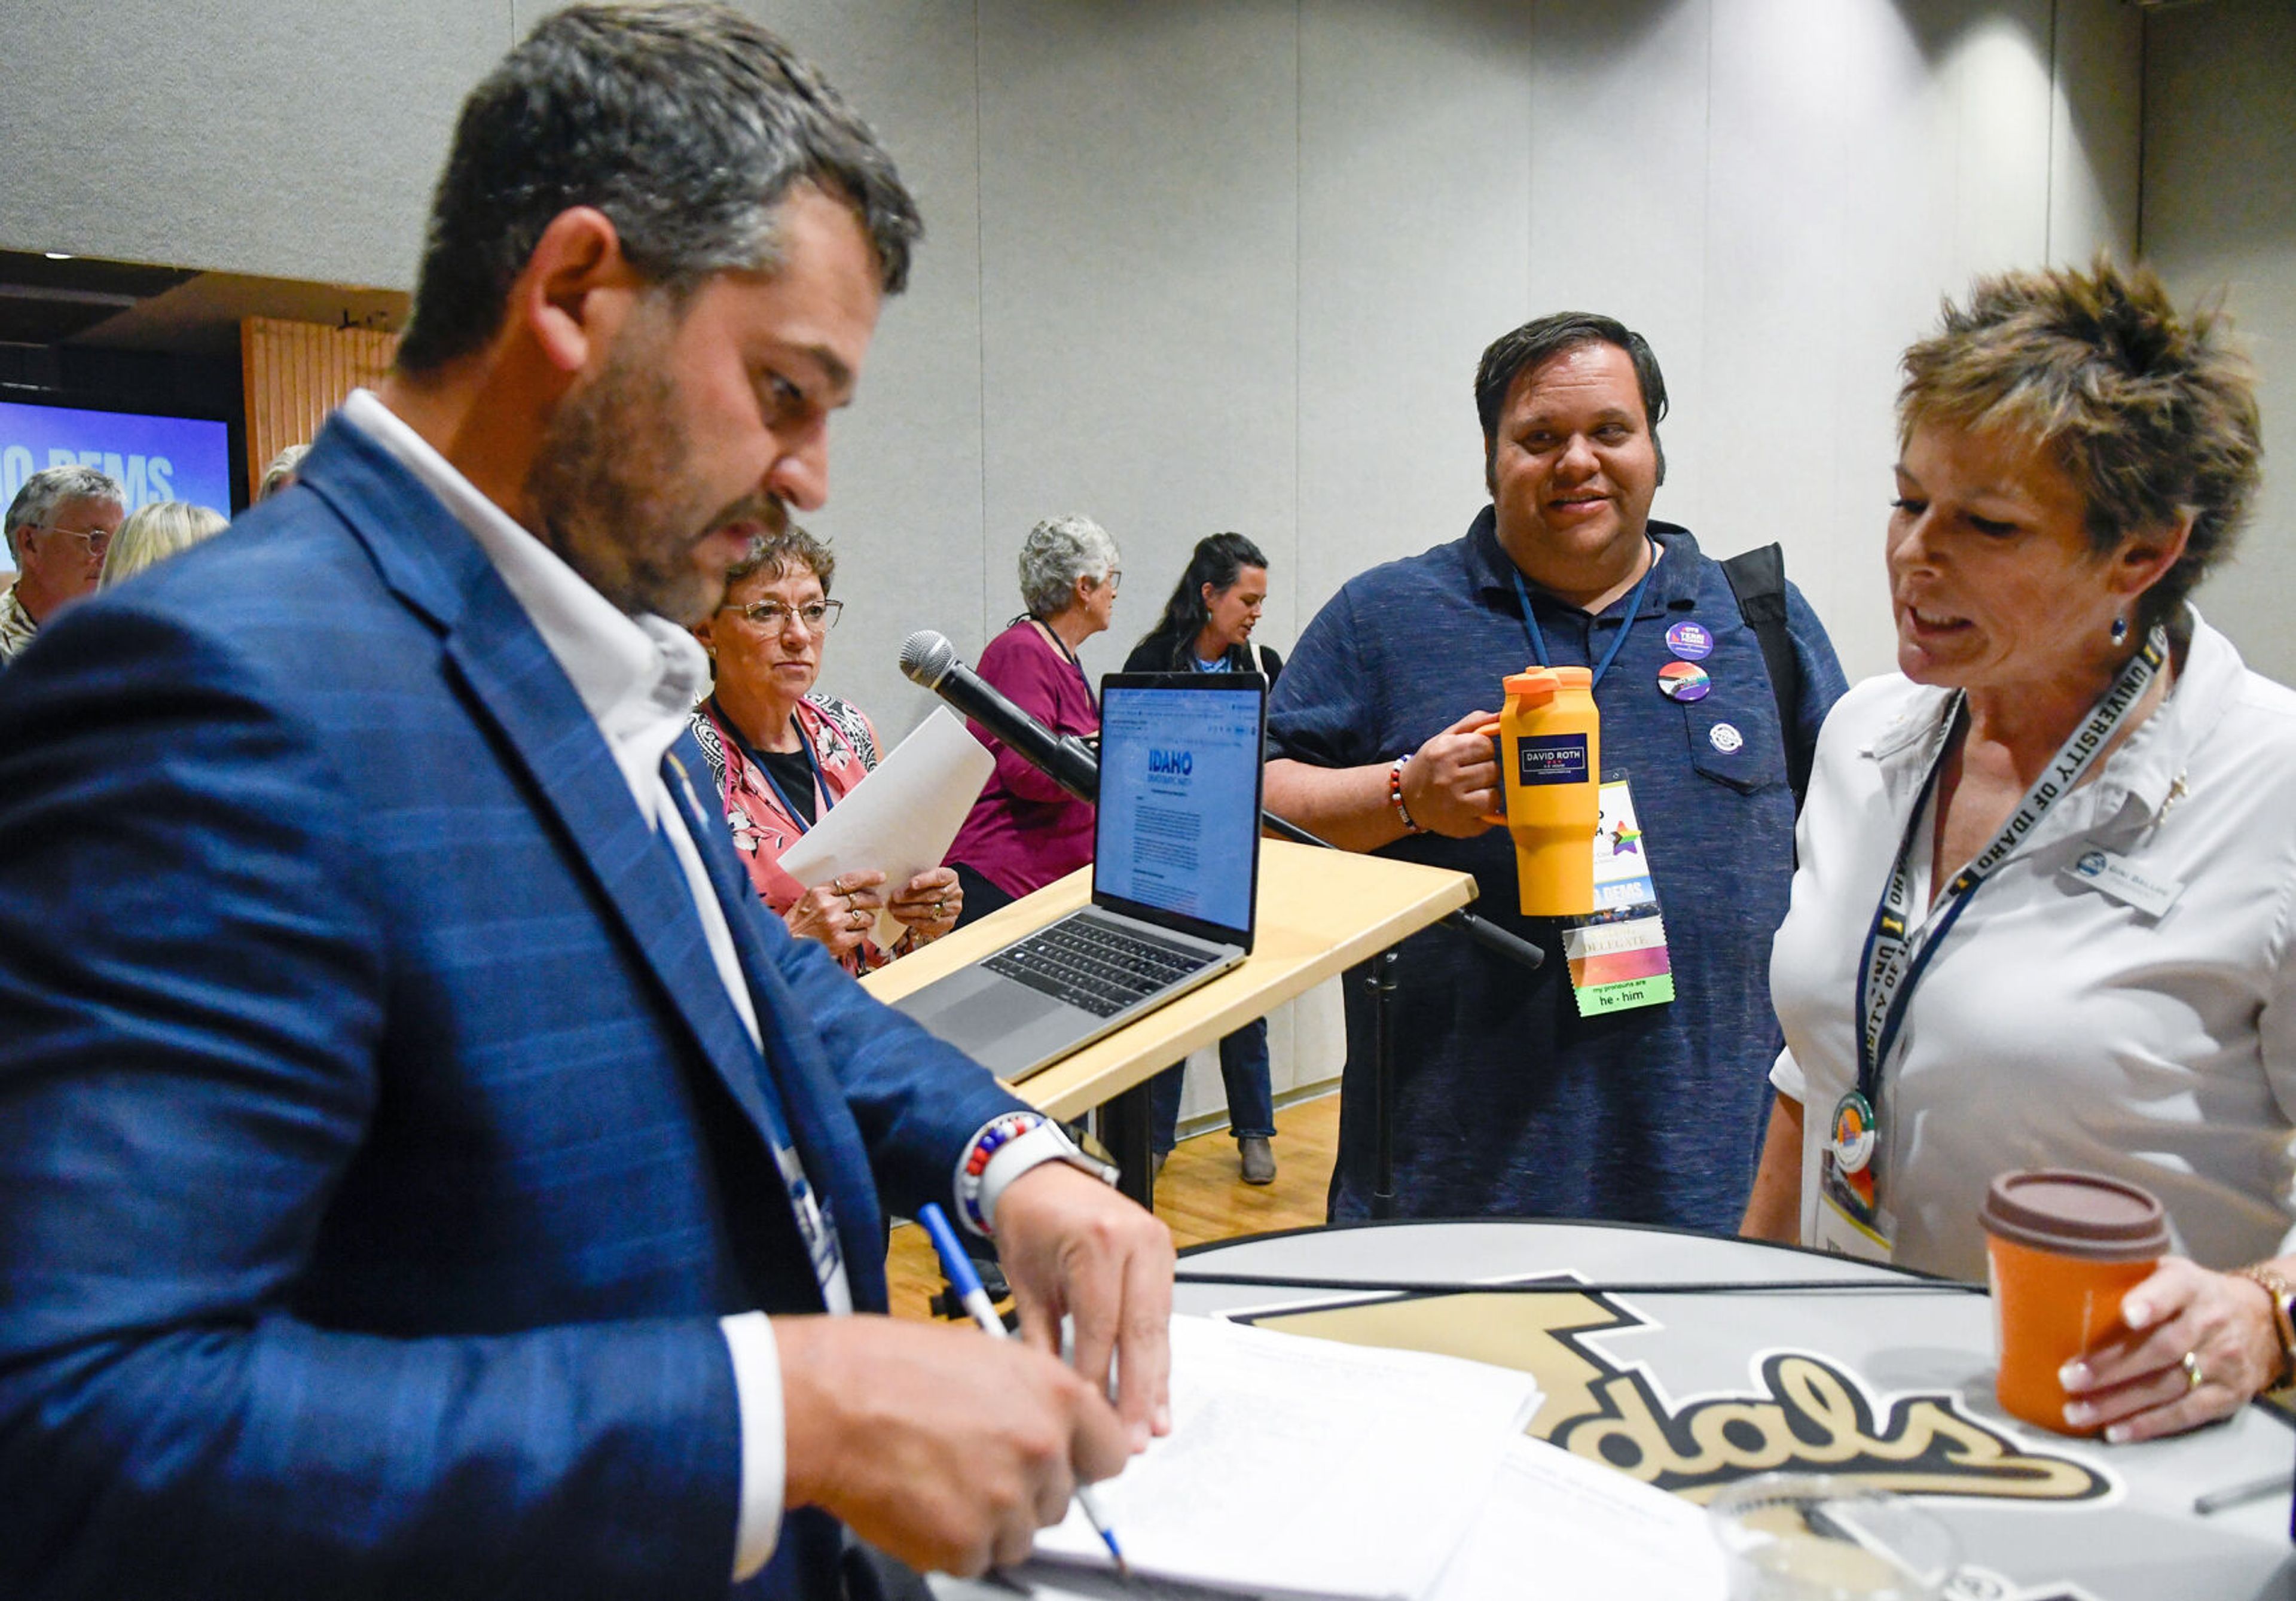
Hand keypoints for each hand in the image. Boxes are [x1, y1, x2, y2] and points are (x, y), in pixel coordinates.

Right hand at [778, 1312, 1131, 1574]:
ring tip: (941, 1480)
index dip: (1081, 1461)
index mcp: (1055, 1396)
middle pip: (1060, 1501)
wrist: (832, 1403)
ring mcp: (1006, 1503)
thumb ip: (1031, 1399)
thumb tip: (1051, 1431)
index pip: (1110, 1454)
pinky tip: (922, 1503)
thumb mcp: (985, 1358)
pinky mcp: (966, 1545)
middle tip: (974, 1465)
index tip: (1064, 1465)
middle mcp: (1042, 1451)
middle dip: (1024, 1491)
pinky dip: (950, 1544)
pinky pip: (976, 1560)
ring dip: (988, 1522)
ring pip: (1020, 1537)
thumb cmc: (890, 1368)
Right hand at [784, 872, 887, 958]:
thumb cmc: (797, 922)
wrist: (787, 945)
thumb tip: (857, 888)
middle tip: (878, 902)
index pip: (851, 880)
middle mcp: (829, 906)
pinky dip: (861, 933)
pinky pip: (862, 934)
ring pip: (865, 917)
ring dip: (868, 918)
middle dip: (874, 900)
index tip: (881, 877)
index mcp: (820, 892)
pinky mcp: (840, 942)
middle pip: (863, 898)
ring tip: (864, 919)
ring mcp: (835, 924)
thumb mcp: (808, 899)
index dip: (869, 877)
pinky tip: (855, 932)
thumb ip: (829, 892)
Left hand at [887, 867, 960, 942]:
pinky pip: (929, 924)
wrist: (938, 899)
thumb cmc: (927, 885)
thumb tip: (897, 882)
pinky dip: (912, 922)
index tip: (911, 883)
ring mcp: (953, 909)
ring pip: (929, 911)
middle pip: (932, 895)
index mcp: (951, 877)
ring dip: (908, 911)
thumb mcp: (924, 876)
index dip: (925, 880)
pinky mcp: (948, 923)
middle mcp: (956, 893)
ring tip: (894, 909)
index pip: (939, 877)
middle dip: (911, 897)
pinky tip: (901, 918)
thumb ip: (916, 878)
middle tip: (895, 897)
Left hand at [993, 1162, 1174, 1452]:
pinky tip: (1157, 1395)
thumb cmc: (1028, 1224)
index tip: (1088, 1421)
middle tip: (1132, 1442)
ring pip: (1158, 1329)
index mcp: (1097, 1242)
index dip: (1095, 1378)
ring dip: (1154, 1383)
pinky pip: (1162, 1317)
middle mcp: (1136, 1241)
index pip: (1100, 1325)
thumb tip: (1051, 1398)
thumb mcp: (1023, 1282)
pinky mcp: (1165, 1255)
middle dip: (1137, 1393)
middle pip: (1141, 1331)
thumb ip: (1039, 1340)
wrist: (1042, 1176)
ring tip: (1151, 1429)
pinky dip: (1157, 1358)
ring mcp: (1157, 1246)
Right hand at [1400, 707, 1501, 837]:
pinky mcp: (1463, 826)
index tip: (1472, 756)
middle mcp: (1448, 779)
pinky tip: (1472, 805)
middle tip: (1470, 774)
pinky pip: (1491, 814)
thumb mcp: (1445, 739)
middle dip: (1485, 771)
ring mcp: (1455, 805)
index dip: (1483, 750)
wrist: (1406, 798)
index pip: (1485, 745)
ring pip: (1495, 793)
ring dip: (1488, 791)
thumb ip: (1473, 723)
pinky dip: (1486, 810)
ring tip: (1472, 790)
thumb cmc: (1431, 765)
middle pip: (1492, 770)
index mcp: (1444, 752)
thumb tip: (1501, 715)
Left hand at [2059, 1257, 2281, 1441]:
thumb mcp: (2169, 1272)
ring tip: (2077, 1412)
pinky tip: (2115, 1431)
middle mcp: (2210, 1323)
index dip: (2153, 1301)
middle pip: (2162, 1347)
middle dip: (2113, 1366)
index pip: (2174, 1290)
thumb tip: (2063, 1281)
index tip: (2128, 1314)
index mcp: (2190, 1286)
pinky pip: (2186, 1414)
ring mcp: (2222, 1362)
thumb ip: (2130, 1275)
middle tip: (2069, 1377)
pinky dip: (2148, 1424)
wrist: (2259, 1320)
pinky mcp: (2228, 1395)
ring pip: (2168, 1385)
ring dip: (2119, 1402)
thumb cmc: (2189, 1295)